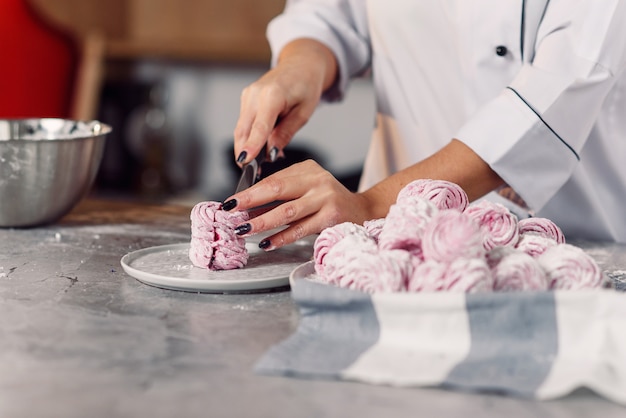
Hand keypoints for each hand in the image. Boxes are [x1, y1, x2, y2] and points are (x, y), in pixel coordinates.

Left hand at [223, 160, 374, 249]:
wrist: (362, 211)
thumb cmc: (329, 201)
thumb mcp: (308, 187)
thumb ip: (284, 192)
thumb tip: (248, 207)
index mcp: (308, 169)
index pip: (273, 180)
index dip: (250, 191)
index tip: (231, 201)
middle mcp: (317, 180)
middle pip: (277, 189)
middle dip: (250, 201)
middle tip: (231, 210)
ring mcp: (326, 198)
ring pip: (287, 211)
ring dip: (262, 221)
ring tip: (244, 229)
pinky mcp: (331, 218)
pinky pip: (301, 229)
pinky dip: (282, 237)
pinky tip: (267, 242)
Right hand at [233, 39, 337, 164]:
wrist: (301, 64)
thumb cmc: (306, 86)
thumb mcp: (304, 113)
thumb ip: (285, 133)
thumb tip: (270, 153)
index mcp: (273, 95)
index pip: (259, 127)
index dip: (251, 146)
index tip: (245, 162)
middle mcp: (255, 94)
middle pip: (243, 130)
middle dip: (245, 153)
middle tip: (253, 173)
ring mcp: (248, 95)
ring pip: (241, 129)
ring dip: (247, 147)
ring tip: (259, 163)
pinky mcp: (246, 99)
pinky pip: (245, 123)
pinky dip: (250, 137)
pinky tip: (261, 147)